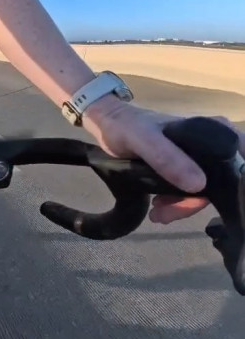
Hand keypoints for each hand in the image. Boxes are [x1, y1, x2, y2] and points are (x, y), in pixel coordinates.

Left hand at [82, 98, 244, 224]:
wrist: (106, 124)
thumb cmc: (127, 126)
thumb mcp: (145, 140)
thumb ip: (168, 159)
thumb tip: (199, 185)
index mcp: (211, 132)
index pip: (236, 161)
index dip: (233, 184)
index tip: (217, 204)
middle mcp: (210, 145)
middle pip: (217, 182)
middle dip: (193, 203)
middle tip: (166, 214)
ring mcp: (196, 158)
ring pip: (201, 191)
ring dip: (181, 207)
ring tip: (158, 214)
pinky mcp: (182, 169)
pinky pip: (187, 191)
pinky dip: (175, 204)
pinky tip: (158, 210)